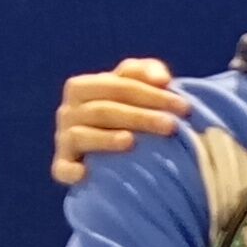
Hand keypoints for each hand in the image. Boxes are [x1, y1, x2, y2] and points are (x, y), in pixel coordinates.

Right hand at [53, 58, 186, 185]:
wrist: (105, 147)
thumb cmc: (125, 110)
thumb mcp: (135, 86)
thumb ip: (148, 72)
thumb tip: (162, 79)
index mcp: (82, 87)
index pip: (118, 86)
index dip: (152, 94)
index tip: (184, 107)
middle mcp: (68, 111)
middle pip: (103, 110)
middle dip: (139, 116)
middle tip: (171, 126)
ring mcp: (64, 139)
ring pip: (82, 135)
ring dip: (106, 139)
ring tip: (132, 141)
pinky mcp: (62, 166)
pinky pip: (63, 168)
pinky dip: (71, 171)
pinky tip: (86, 173)